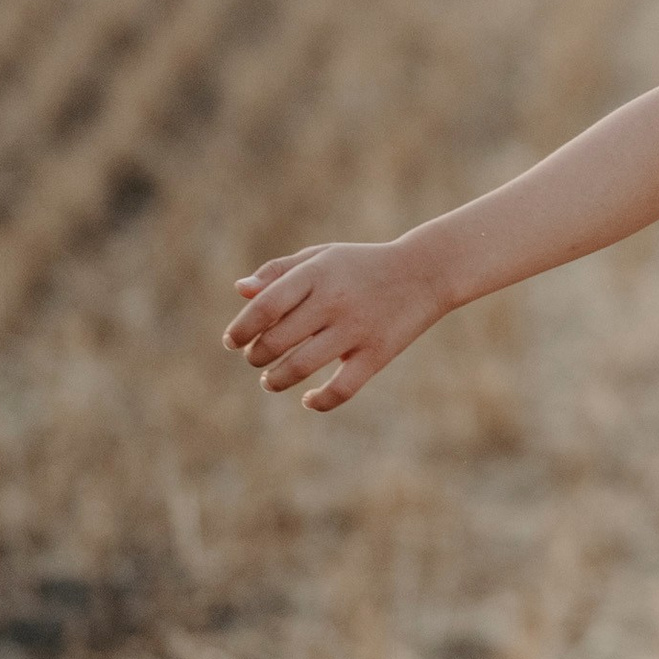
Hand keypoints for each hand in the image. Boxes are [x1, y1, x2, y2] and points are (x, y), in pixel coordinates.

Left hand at [222, 239, 446, 409]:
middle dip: (256, 356)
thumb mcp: (322, 257)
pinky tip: (308, 399)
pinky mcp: (377, 354)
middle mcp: (334, 301)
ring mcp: (356, 330)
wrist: (426, 271)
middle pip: (277, 340)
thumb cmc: (362, 265)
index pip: (265, 306)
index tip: (233, 341)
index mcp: (317, 274)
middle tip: (256, 358)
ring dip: (276, 380)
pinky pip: (341, 389)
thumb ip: (279, 271)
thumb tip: (241, 290)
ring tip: (271, 380)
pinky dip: (319, 401)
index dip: (242, 328)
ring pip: (300, 367)